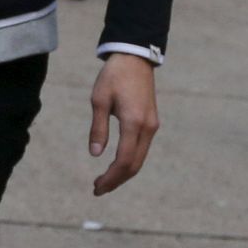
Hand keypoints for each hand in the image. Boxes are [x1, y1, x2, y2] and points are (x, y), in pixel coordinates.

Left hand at [89, 54, 158, 195]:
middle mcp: (147, 128)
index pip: (124, 160)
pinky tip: (116, 164)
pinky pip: (142, 149)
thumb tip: (95, 154)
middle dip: (116, 180)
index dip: (111, 177)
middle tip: (97, 189)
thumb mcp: (99, 100)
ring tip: (104, 180)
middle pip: (134, 165)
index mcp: (133, 122)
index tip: (96, 187)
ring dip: (123, 173)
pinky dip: (130, 162)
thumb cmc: (114, 76)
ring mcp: (152, 126)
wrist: (135, 57)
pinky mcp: (152, 122)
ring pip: (140, 159)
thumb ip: (98, 128)